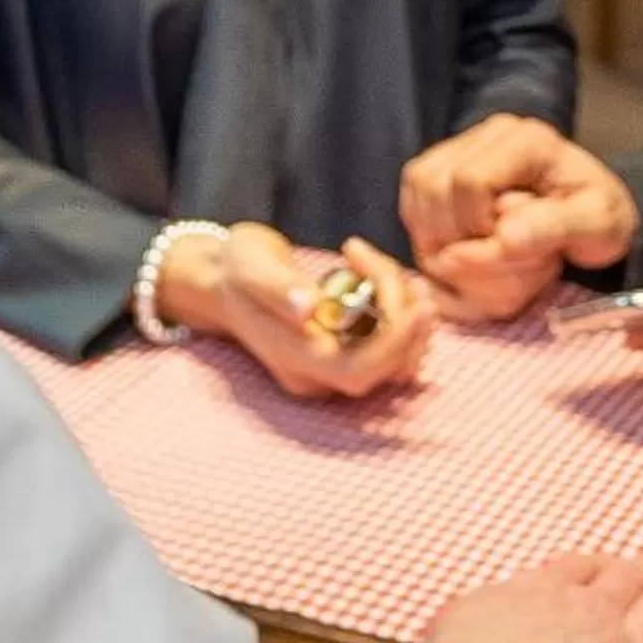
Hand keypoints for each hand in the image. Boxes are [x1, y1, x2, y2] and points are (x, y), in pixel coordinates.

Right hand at [156, 225, 434, 399]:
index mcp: (294, 360)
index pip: (356, 372)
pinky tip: (386, 279)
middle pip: (384, 369)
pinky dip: (400, 315)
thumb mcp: (250, 267)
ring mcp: (331, 367)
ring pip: (394, 360)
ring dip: (407, 317)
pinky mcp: (344, 353)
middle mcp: (316, 375)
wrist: (224, 281)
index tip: (418, 305)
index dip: (394, 346)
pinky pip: (389, 348)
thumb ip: (278, 288)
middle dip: (406, 324)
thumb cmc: (237, 269)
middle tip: (405, 277)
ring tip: (385, 268)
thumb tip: (309, 307)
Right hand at [400, 115, 637, 321]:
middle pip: (434, 182)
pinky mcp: (448, 165)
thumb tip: (504, 236)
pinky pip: (413, 198)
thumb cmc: (599, 218)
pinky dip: (427, 229)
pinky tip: (459, 246)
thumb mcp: (599, 226)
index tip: (506, 247)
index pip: (470, 179)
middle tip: (490, 256)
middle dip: (453, 233)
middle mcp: (490, 133)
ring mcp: (465, 145)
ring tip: (474, 253)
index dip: (477, 224)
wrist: (592, 211)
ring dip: (435, 233)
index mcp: (529, 140)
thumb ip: (554, 228)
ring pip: (417, 188)